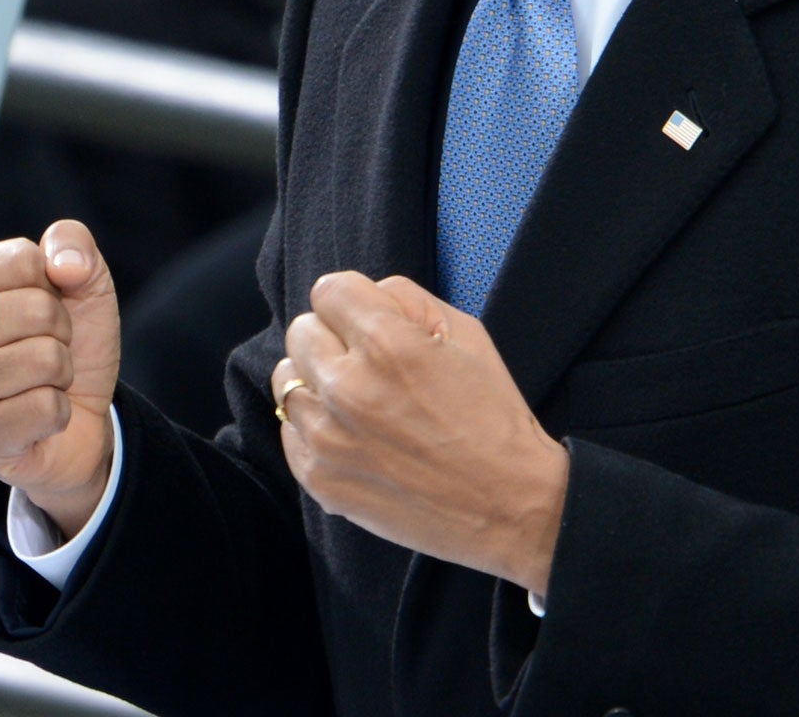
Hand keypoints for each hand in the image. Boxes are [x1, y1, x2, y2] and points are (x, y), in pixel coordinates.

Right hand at [0, 220, 118, 537]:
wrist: (81, 418)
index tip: (39, 308)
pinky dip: (57, 413)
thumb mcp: (83, 284)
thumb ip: (73, 245)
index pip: (22, 260)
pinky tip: (34, 418)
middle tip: (44, 350)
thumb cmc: (71, 344)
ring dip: (61, 374)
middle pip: (38, 309)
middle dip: (61, 332)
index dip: (53, 284)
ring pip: (45, 359)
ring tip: (39, 382)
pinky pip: (45, 408)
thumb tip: (64, 265)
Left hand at [273, 273, 567, 596]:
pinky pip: (289, 430)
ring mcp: (327, 437)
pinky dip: (314, 427)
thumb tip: (365, 294)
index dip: (352, 302)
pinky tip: (353, 437)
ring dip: (318, 383)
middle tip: (367, 364)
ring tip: (359, 403)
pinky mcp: (318, 478)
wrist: (511, 508)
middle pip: (302, 331)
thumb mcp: (468, 335)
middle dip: (333, 338)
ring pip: (286, 379)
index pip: (327, 290)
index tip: (367, 321)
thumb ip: (406, 299)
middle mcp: (347, 388)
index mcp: (385, 344)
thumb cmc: (493, 419)